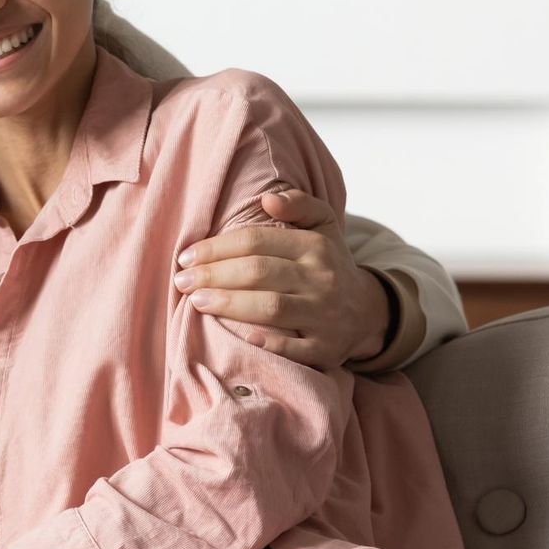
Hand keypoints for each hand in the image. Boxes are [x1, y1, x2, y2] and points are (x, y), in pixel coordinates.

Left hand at [173, 189, 389, 367]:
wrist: (367, 314)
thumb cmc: (328, 265)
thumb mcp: (323, 227)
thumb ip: (298, 204)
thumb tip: (267, 198)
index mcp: (315, 247)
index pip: (257, 242)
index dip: (217, 248)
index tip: (186, 256)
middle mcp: (322, 279)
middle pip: (259, 273)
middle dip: (214, 275)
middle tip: (181, 280)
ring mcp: (324, 316)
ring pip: (271, 308)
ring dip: (229, 304)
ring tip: (195, 301)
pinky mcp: (325, 349)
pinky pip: (292, 348)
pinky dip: (265, 342)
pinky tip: (237, 336)